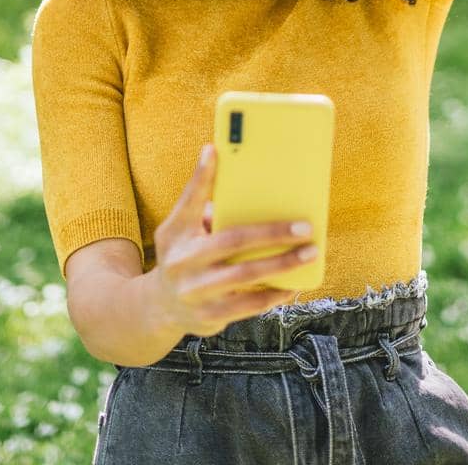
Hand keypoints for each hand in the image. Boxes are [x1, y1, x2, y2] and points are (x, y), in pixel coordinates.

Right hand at [148, 144, 315, 338]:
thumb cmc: (181, 255)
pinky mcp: (210, 317)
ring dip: (282, 265)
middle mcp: (183, 262)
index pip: (190, 200)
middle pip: (233, 241)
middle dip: (272, 233)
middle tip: (305, 227)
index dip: (201, 176)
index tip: (215, 149)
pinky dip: (274, 294)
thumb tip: (224, 163)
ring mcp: (196, 292)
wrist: (158, 308)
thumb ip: (199, 203)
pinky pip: (249, 305)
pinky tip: (293, 284)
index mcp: (176, 233)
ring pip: (246, 276)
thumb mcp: (179, 228)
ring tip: (309, 253)